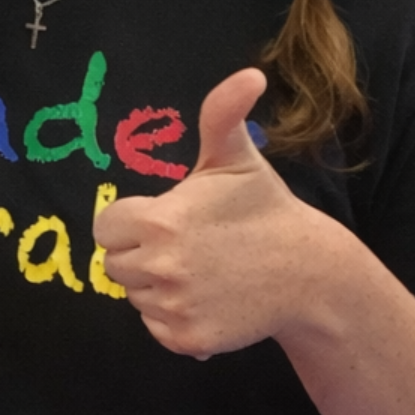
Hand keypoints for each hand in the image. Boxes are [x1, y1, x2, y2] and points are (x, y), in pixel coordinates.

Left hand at [93, 68, 335, 359]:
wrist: (309, 274)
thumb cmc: (263, 208)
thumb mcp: (236, 156)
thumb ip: (223, 112)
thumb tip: (251, 74)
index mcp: (160, 221)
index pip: (106, 227)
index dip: (130, 221)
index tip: (164, 217)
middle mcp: (162, 268)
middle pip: (115, 264)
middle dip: (141, 252)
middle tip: (187, 243)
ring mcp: (175, 308)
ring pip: (135, 296)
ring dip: (157, 285)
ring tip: (201, 268)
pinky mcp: (189, 340)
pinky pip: (156, 328)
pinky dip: (173, 317)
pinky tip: (207, 297)